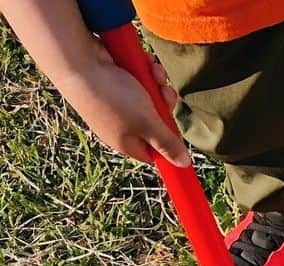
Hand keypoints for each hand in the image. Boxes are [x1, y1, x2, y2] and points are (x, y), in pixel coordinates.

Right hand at [67, 43, 190, 167]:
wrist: (78, 61)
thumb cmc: (113, 97)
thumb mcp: (147, 123)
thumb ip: (167, 143)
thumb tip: (184, 164)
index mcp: (127, 143)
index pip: (154, 152)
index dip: (168, 142)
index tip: (175, 127)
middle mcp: (121, 125)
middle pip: (155, 121)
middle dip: (164, 104)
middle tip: (165, 92)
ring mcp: (116, 102)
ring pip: (149, 96)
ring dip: (157, 82)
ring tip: (154, 72)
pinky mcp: (114, 80)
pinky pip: (138, 78)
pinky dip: (144, 69)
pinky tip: (145, 61)